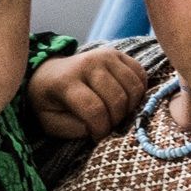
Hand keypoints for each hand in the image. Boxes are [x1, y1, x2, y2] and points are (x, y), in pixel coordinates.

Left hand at [24, 45, 148, 143]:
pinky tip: (125, 100)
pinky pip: (141, 75)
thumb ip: (73, 129)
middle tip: (107, 126)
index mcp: (65, 82)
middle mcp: (87, 64)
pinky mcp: (117, 54)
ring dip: (129, 108)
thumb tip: (100, 128)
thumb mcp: (50, 121)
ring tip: (115, 114)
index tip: (97, 137)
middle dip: (116, 121)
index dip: (101, 129)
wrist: (49, 74)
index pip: (94, 110)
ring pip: (133, 88)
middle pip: (117, 99)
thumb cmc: (51, 102)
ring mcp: (104, 55)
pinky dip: (139, 92)